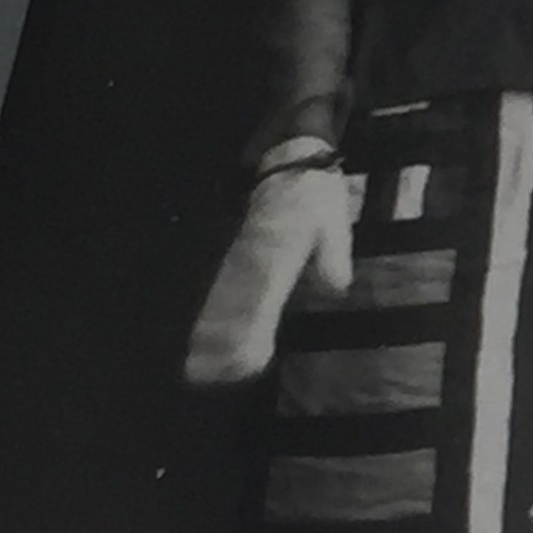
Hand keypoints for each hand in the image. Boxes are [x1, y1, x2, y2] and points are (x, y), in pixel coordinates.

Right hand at [185, 138, 355, 385]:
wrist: (288, 156)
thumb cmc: (315, 197)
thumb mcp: (332, 221)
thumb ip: (333, 255)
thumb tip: (335, 287)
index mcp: (278, 245)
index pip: (262, 288)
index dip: (252, 323)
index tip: (247, 357)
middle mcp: (252, 253)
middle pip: (234, 299)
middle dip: (223, 339)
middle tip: (209, 376)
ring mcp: (238, 253)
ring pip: (221, 297)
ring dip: (209, 334)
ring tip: (197, 371)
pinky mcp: (234, 255)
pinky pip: (220, 288)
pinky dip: (209, 316)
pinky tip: (200, 346)